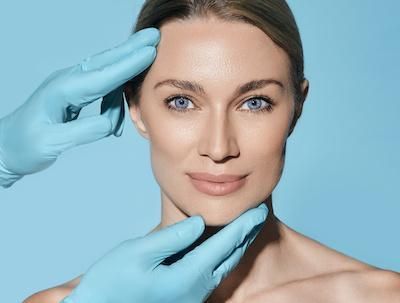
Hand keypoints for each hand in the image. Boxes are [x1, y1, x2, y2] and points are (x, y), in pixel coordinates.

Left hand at [0, 27, 159, 187]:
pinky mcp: (74, 94)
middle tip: (153, 37)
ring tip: (145, 69)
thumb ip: (86, 130)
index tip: (150, 51)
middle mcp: (68, 82)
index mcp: (62, 91)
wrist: (6, 147)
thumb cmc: (25, 146)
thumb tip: (112, 122)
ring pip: (106, 71)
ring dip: (128, 71)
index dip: (129, 64)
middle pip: (106, 62)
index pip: (103, 76)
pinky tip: (124, 99)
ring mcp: (71, 86)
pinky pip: (102, 85)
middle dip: (131, 49)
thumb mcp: (52, 142)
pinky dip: (117, 90)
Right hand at [61, 203, 268, 302]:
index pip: (224, 245)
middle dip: (247, 234)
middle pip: (230, 257)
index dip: (243, 226)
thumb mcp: (139, 252)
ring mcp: (192, 296)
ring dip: (238, 245)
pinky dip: (224, 255)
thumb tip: (199, 223)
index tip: (259, 210)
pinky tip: (225, 246)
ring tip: (248, 227)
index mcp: (188, 277)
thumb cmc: (112, 282)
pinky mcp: (185, 296)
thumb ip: (174, 237)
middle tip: (259, 214)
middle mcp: (196, 290)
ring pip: (224, 266)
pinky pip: (213, 273)